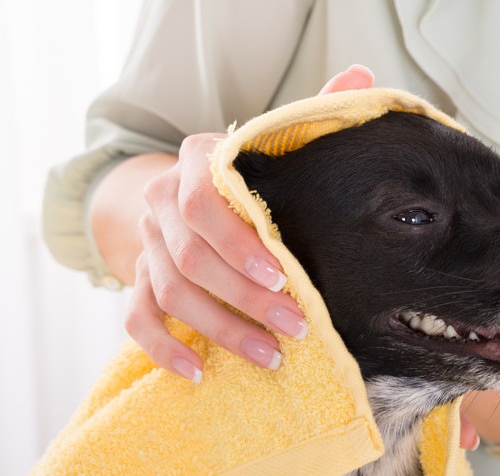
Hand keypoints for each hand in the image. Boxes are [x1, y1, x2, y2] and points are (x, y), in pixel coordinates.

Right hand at [125, 65, 375, 381]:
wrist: (179, 192)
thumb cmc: (246, 176)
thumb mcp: (273, 143)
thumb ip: (311, 114)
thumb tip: (362, 78)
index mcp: (196, 164)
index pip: (204, 202)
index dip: (239, 244)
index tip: (283, 277)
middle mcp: (163, 203)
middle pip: (191, 258)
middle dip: (245, 300)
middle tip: (296, 328)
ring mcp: (147, 246)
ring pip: (171, 294)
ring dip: (220, 331)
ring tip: (269, 358)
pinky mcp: (138, 282)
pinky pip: (139, 321)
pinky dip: (164, 350)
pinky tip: (198, 373)